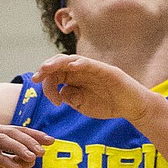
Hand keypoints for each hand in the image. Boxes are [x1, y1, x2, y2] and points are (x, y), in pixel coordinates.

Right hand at [0, 124, 51, 167]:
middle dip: (29, 141)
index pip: (19, 131)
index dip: (35, 135)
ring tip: (32, 157)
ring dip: (19, 147)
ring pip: (3, 139)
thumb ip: (19, 162)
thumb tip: (33, 160)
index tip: (51, 141)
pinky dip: (6, 161)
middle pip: (12, 132)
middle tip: (42, 151)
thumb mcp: (6, 167)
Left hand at [32, 55, 150, 126]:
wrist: (132, 107)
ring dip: (57, 62)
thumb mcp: (83, 105)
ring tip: (46, 68)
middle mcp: (81, 70)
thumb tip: (61, 92)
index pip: (55, 75)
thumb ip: (71, 98)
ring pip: (72, 60)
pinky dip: (81, 63)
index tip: (49, 98)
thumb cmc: (107, 104)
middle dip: (45, 69)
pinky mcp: (106, 70)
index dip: (46, 83)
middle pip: (59, 64)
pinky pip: (91, 64)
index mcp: (74, 78)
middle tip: (36, 77)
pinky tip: (72, 66)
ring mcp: (93, 69)